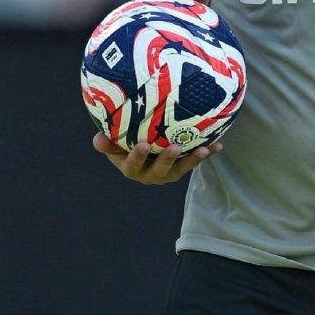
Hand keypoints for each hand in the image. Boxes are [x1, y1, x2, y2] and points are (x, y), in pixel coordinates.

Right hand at [92, 132, 221, 184]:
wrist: (142, 146)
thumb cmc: (123, 142)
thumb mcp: (113, 143)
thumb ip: (106, 142)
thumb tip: (97, 140)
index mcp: (132, 169)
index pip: (132, 166)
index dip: (137, 157)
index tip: (143, 145)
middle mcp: (150, 174)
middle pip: (159, 171)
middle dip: (168, 160)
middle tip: (175, 147)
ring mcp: (168, 173)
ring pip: (180, 169)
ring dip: (192, 160)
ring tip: (202, 149)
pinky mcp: (182, 167)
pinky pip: (194, 160)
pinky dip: (206, 153)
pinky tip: (218, 145)